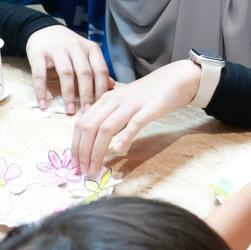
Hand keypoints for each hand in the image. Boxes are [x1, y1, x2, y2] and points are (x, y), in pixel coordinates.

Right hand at [25, 24, 109, 113]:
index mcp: (90, 48)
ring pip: (66, 73)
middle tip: (87, 112)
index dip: (101, 89)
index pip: (100, 70)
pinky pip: (40, 74)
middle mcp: (75, 46)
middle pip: (84, 72)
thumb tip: (112, 86)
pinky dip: (42, 90)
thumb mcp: (86, 54)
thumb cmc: (69, 47)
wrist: (43, 29)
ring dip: (68, 94)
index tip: (100, 106)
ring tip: (70, 110)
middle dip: (87, 94)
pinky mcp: (38, 52)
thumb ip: (97, 69)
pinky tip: (44, 104)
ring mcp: (57, 48)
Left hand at [70, 60, 198, 172]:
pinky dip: (124, 137)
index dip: (75, 145)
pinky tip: (119, 150)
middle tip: (83, 170)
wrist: (175, 79)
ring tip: (95, 167)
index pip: (82, 123)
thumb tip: (95, 142)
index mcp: (105, 100)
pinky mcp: (149, 109)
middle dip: (83, 151)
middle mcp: (114, 101)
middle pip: (90, 127)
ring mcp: (131, 104)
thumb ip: (110, 118)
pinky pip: (134, 124)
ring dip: (97, 150)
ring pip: (106, 128)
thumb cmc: (148, 95)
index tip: (75, 163)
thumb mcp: (123, 104)